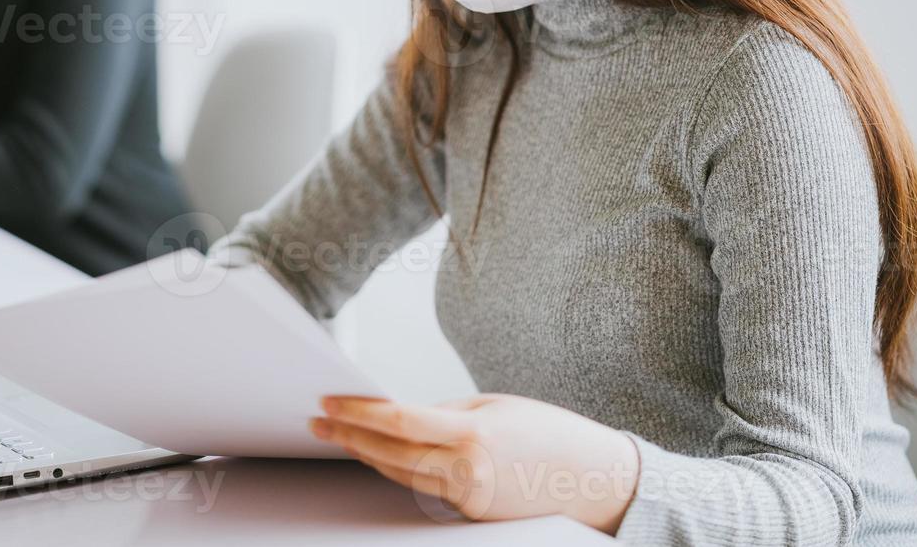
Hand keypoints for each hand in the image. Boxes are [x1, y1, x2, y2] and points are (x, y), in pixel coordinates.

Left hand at [310, 393, 639, 533]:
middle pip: (390, 453)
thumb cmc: (552, 435)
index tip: (329, 401)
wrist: (598, 482)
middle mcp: (465, 472)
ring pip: (402, 474)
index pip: (398, 421)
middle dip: (349, 436)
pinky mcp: (472, 515)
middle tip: (318, 420)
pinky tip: (382, 454)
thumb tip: (404, 417)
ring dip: (367, 454)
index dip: (358, 412)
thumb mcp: (496, 407)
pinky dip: (401, 469)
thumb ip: (447, 413)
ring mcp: (467, 500)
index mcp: (472, 435)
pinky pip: (426, 488)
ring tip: (340, 435)